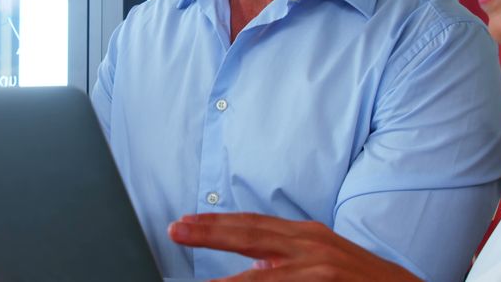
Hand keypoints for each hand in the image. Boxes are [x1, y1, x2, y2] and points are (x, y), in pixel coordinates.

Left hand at [168, 213, 421, 280]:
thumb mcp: (324, 261)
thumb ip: (288, 259)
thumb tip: (253, 263)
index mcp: (306, 238)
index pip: (252, 225)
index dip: (215, 224)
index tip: (183, 224)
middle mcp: (311, 249)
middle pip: (250, 236)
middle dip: (210, 233)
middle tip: (175, 231)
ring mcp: (320, 272)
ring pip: (260, 278)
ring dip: (228, 281)